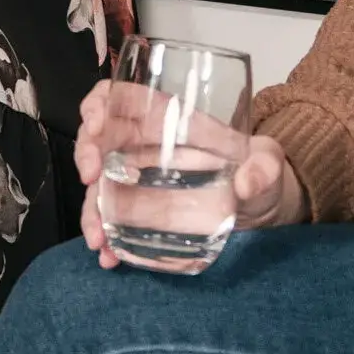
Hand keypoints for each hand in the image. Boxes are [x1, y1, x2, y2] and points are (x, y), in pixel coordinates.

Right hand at [73, 83, 295, 265]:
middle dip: (85, 154)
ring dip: (90, 209)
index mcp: (167, 119)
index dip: (100, 103)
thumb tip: (247, 183)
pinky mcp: (141, 212)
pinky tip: (108, 256)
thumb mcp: (268, 162)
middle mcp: (145, 146)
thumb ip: (264, 167)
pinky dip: (106, 238)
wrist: (261, 207)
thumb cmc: (259, 169)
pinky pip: (112, 220)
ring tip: (98, 238)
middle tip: (90, 179)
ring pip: (98, 185)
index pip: (121, 97)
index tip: (96, 123)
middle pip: (98, 138)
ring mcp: (139, 180)